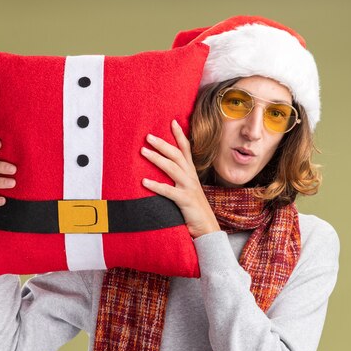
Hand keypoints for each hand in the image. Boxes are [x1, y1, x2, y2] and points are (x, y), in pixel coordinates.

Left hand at [141, 120, 219, 238]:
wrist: (207, 229)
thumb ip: (178, 181)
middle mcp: (191, 177)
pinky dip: (156, 185)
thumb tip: (166, 171)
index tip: (173, 121)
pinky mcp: (185, 200)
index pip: (186, 150)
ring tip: (143, 151)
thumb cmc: (194, 211)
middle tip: (148, 136)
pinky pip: (168, 191)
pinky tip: (144, 182)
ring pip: (172, 168)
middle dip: (162, 144)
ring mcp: (189, 188)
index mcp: (191, 174)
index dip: (180, 135)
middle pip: (176, 155)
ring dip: (157, 158)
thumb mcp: (187, 191)